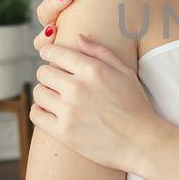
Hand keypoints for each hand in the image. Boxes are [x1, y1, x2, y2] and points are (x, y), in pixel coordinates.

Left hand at [31, 35, 157, 173]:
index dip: (48, 52)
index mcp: (92, 70)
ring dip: (45, 93)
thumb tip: (78, 37)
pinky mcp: (64, 132)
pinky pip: (36, 114)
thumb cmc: (136, 105)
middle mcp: (77, 88)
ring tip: (56, 98)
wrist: (142, 142)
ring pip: (38, 93)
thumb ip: (100, 52)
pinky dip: (39, 111)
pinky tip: (50, 111)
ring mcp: (69, 111)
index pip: (54, 53)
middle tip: (58, 81)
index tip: (48, 55)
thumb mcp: (125, 72)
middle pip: (43, 72)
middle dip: (49, 74)